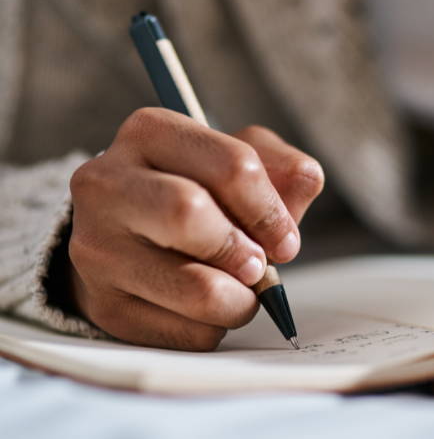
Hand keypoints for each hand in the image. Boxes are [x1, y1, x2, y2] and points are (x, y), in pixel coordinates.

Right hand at [68, 108, 323, 350]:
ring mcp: (97, 247)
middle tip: (258, 266)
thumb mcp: (239, 163)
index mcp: (150, 132)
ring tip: (238, 291)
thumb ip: (282, 168)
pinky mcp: (103, 305)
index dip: (271, 211)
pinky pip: (186, 332)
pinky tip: (202, 308)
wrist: (130, 237)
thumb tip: (306, 179)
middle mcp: (107, 183)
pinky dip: (213, 327)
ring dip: (239, 300)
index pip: (232, 166)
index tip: (285, 239)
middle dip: (245, 251)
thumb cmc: (197, 193)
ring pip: (196, 288)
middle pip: (191, 214)